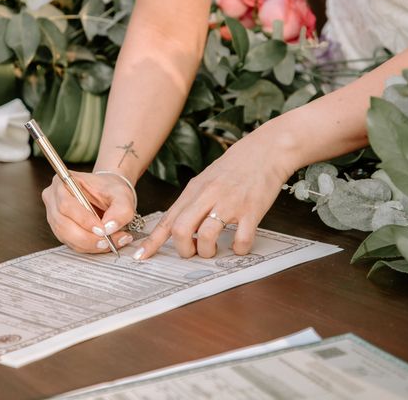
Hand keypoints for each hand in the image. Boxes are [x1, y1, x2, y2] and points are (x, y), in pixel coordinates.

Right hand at [42, 171, 135, 252]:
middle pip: (63, 224)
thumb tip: (109, 228)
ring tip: (111, 242)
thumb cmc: (111, 189)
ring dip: (90, 244)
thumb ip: (120, 210)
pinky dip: (89, 247)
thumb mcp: (122, 195)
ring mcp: (55, 217)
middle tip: (108, 241)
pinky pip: (72, 244)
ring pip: (67, 237)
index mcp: (63, 183)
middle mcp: (54, 199)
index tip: (102, 229)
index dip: (83, 220)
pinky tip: (105, 244)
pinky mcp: (61, 230)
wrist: (109, 193)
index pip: (66, 205)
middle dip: (87, 237)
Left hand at [135, 127, 295, 259]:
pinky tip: (239, 245)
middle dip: (184, 249)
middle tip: (193, 251)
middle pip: (181, 230)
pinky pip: (241, 239)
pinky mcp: (251, 210)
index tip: (141, 256)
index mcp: (194, 190)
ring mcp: (230, 203)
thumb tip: (177, 226)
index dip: (153, 241)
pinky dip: (238, 249)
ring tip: (214, 249)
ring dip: (208, 251)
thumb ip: (192, 202)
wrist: (265, 151)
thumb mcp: (206, 180)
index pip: (167, 219)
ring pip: (207, 237)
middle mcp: (208, 196)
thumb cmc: (235, 167)